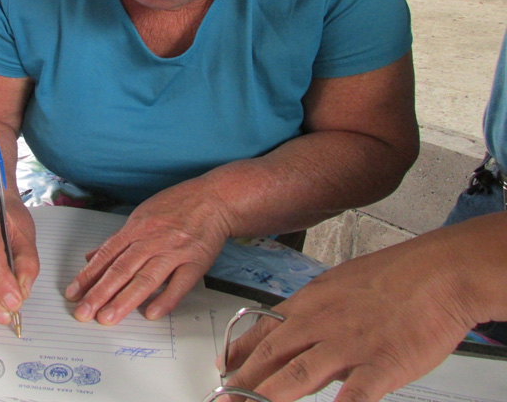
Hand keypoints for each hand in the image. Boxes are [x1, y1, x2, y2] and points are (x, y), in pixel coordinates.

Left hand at [64, 177, 232, 324]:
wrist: (215, 199)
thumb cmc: (178, 205)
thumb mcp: (142, 215)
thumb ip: (117, 240)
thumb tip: (91, 257)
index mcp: (137, 228)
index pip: (107, 255)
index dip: (88, 276)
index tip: (74, 294)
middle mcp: (153, 239)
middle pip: (121, 269)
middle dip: (100, 293)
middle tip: (84, 312)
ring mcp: (175, 251)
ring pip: (146, 278)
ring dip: (125, 300)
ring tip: (107, 317)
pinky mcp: (196, 262)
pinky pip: (179, 284)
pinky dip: (165, 299)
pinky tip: (150, 313)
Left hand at [223, 232, 476, 401]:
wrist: (438, 272)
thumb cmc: (395, 275)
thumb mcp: (341, 283)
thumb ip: (318, 310)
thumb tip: (301, 332)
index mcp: (311, 302)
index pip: (265, 330)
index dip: (240, 352)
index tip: (224, 367)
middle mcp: (321, 323)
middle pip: (272, 355)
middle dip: (244, 380)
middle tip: (225, 396)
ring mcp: (349, 345)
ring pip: (298, 374)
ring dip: (268, 396)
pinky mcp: (381, 364)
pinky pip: (353, 395)